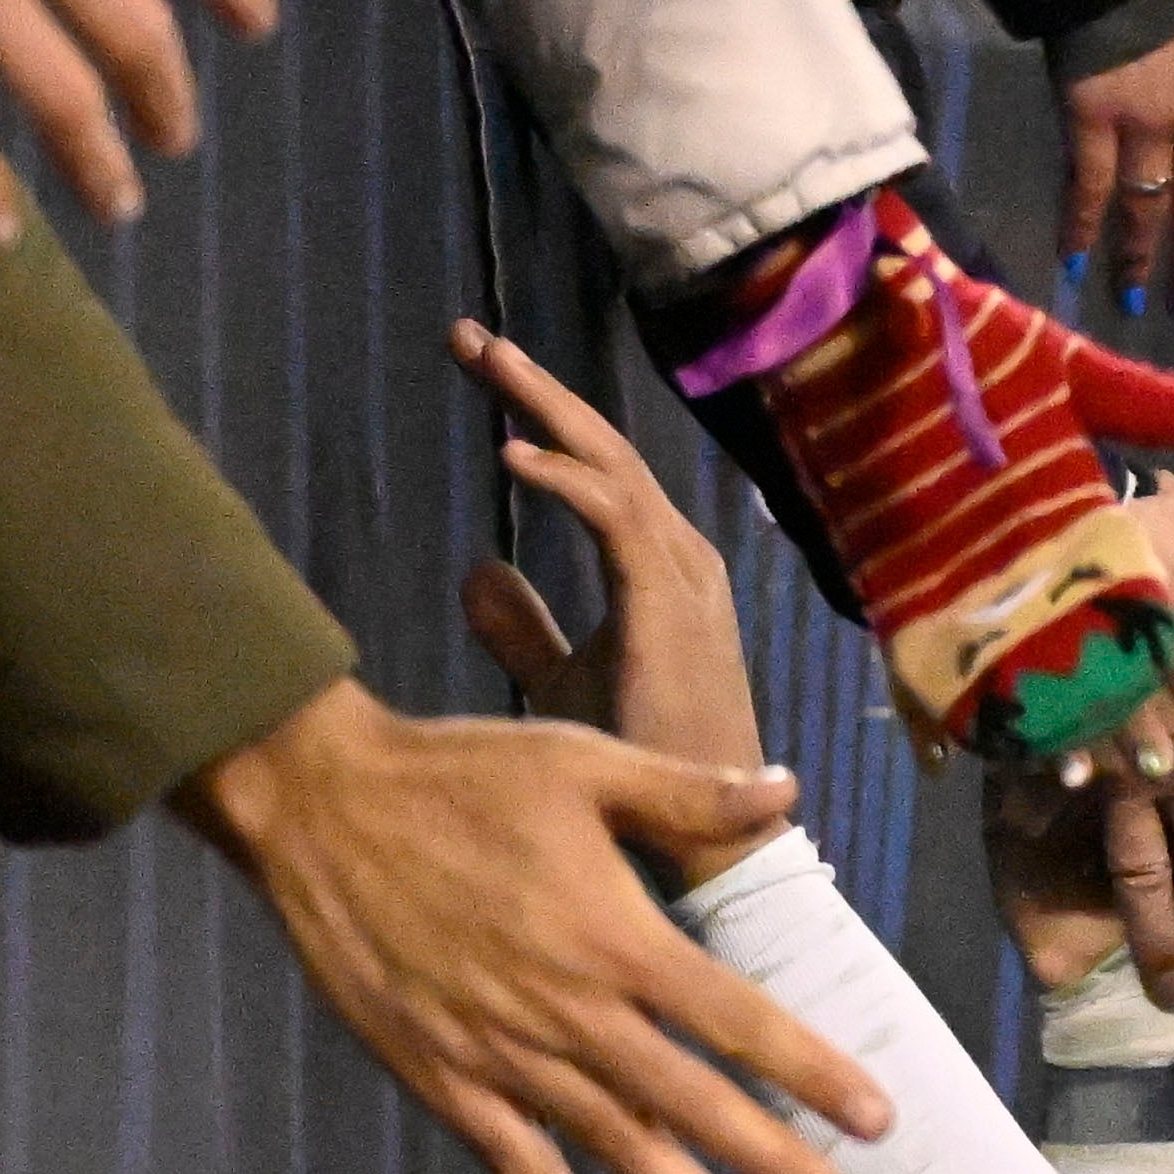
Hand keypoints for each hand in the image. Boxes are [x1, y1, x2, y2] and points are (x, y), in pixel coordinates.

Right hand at [185, 684, 888, 1173]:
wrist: (319, 811)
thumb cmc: (458, 777)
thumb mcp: (581, 761)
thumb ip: (687, 791)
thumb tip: (784, 789)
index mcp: (612, 934)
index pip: (735, 1019)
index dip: (811, 1070)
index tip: (876, 1117)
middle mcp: (566, 1012)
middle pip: (693, 1104)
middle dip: (776, 1163)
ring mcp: (503, 1057)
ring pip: (620, 1150)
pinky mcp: (446, 1082)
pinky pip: (525, 1169)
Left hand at [448, 318, 764, 773]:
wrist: (705, 835)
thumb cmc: (640, 759)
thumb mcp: (562, 680)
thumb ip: (523, 625)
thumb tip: (475, 569)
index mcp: (656, 563)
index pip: (593, 468)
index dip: (536, 414)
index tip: (474, 369)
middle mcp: (676, 553)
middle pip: (600, 447)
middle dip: (533, 388)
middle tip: (467, 337)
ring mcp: (680, 572)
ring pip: (610, 465)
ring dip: (544, 410)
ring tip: (485, 363)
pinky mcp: (670, 602)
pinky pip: (615, 520)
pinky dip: (565, 481)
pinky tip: (510, 455)